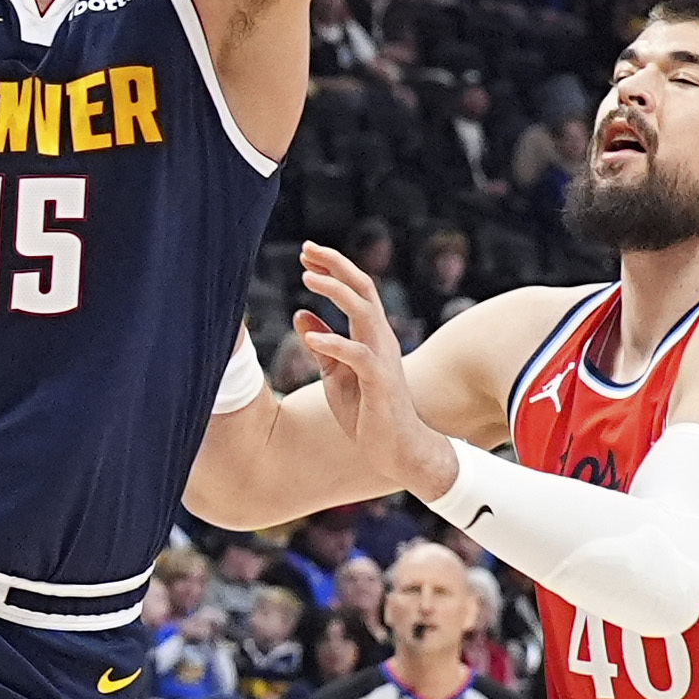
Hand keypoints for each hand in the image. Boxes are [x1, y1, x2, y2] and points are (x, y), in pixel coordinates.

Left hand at [294, 242, 458, 499]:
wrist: (396, 449)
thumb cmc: (369, 411)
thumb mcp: (337, 375)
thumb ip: (323, 346)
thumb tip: (301, 315)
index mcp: (371, 335)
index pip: (356, 290)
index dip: (333, 268)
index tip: (307, 253)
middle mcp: (380, 339)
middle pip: (363, 289)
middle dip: (336, 266)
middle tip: (307, 249)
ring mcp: (382, 359)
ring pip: (364, 313)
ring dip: (336, 292)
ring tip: (308, 279)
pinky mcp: (379, 382)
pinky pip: (357, 355)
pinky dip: (334, 343)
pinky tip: (310, 337)